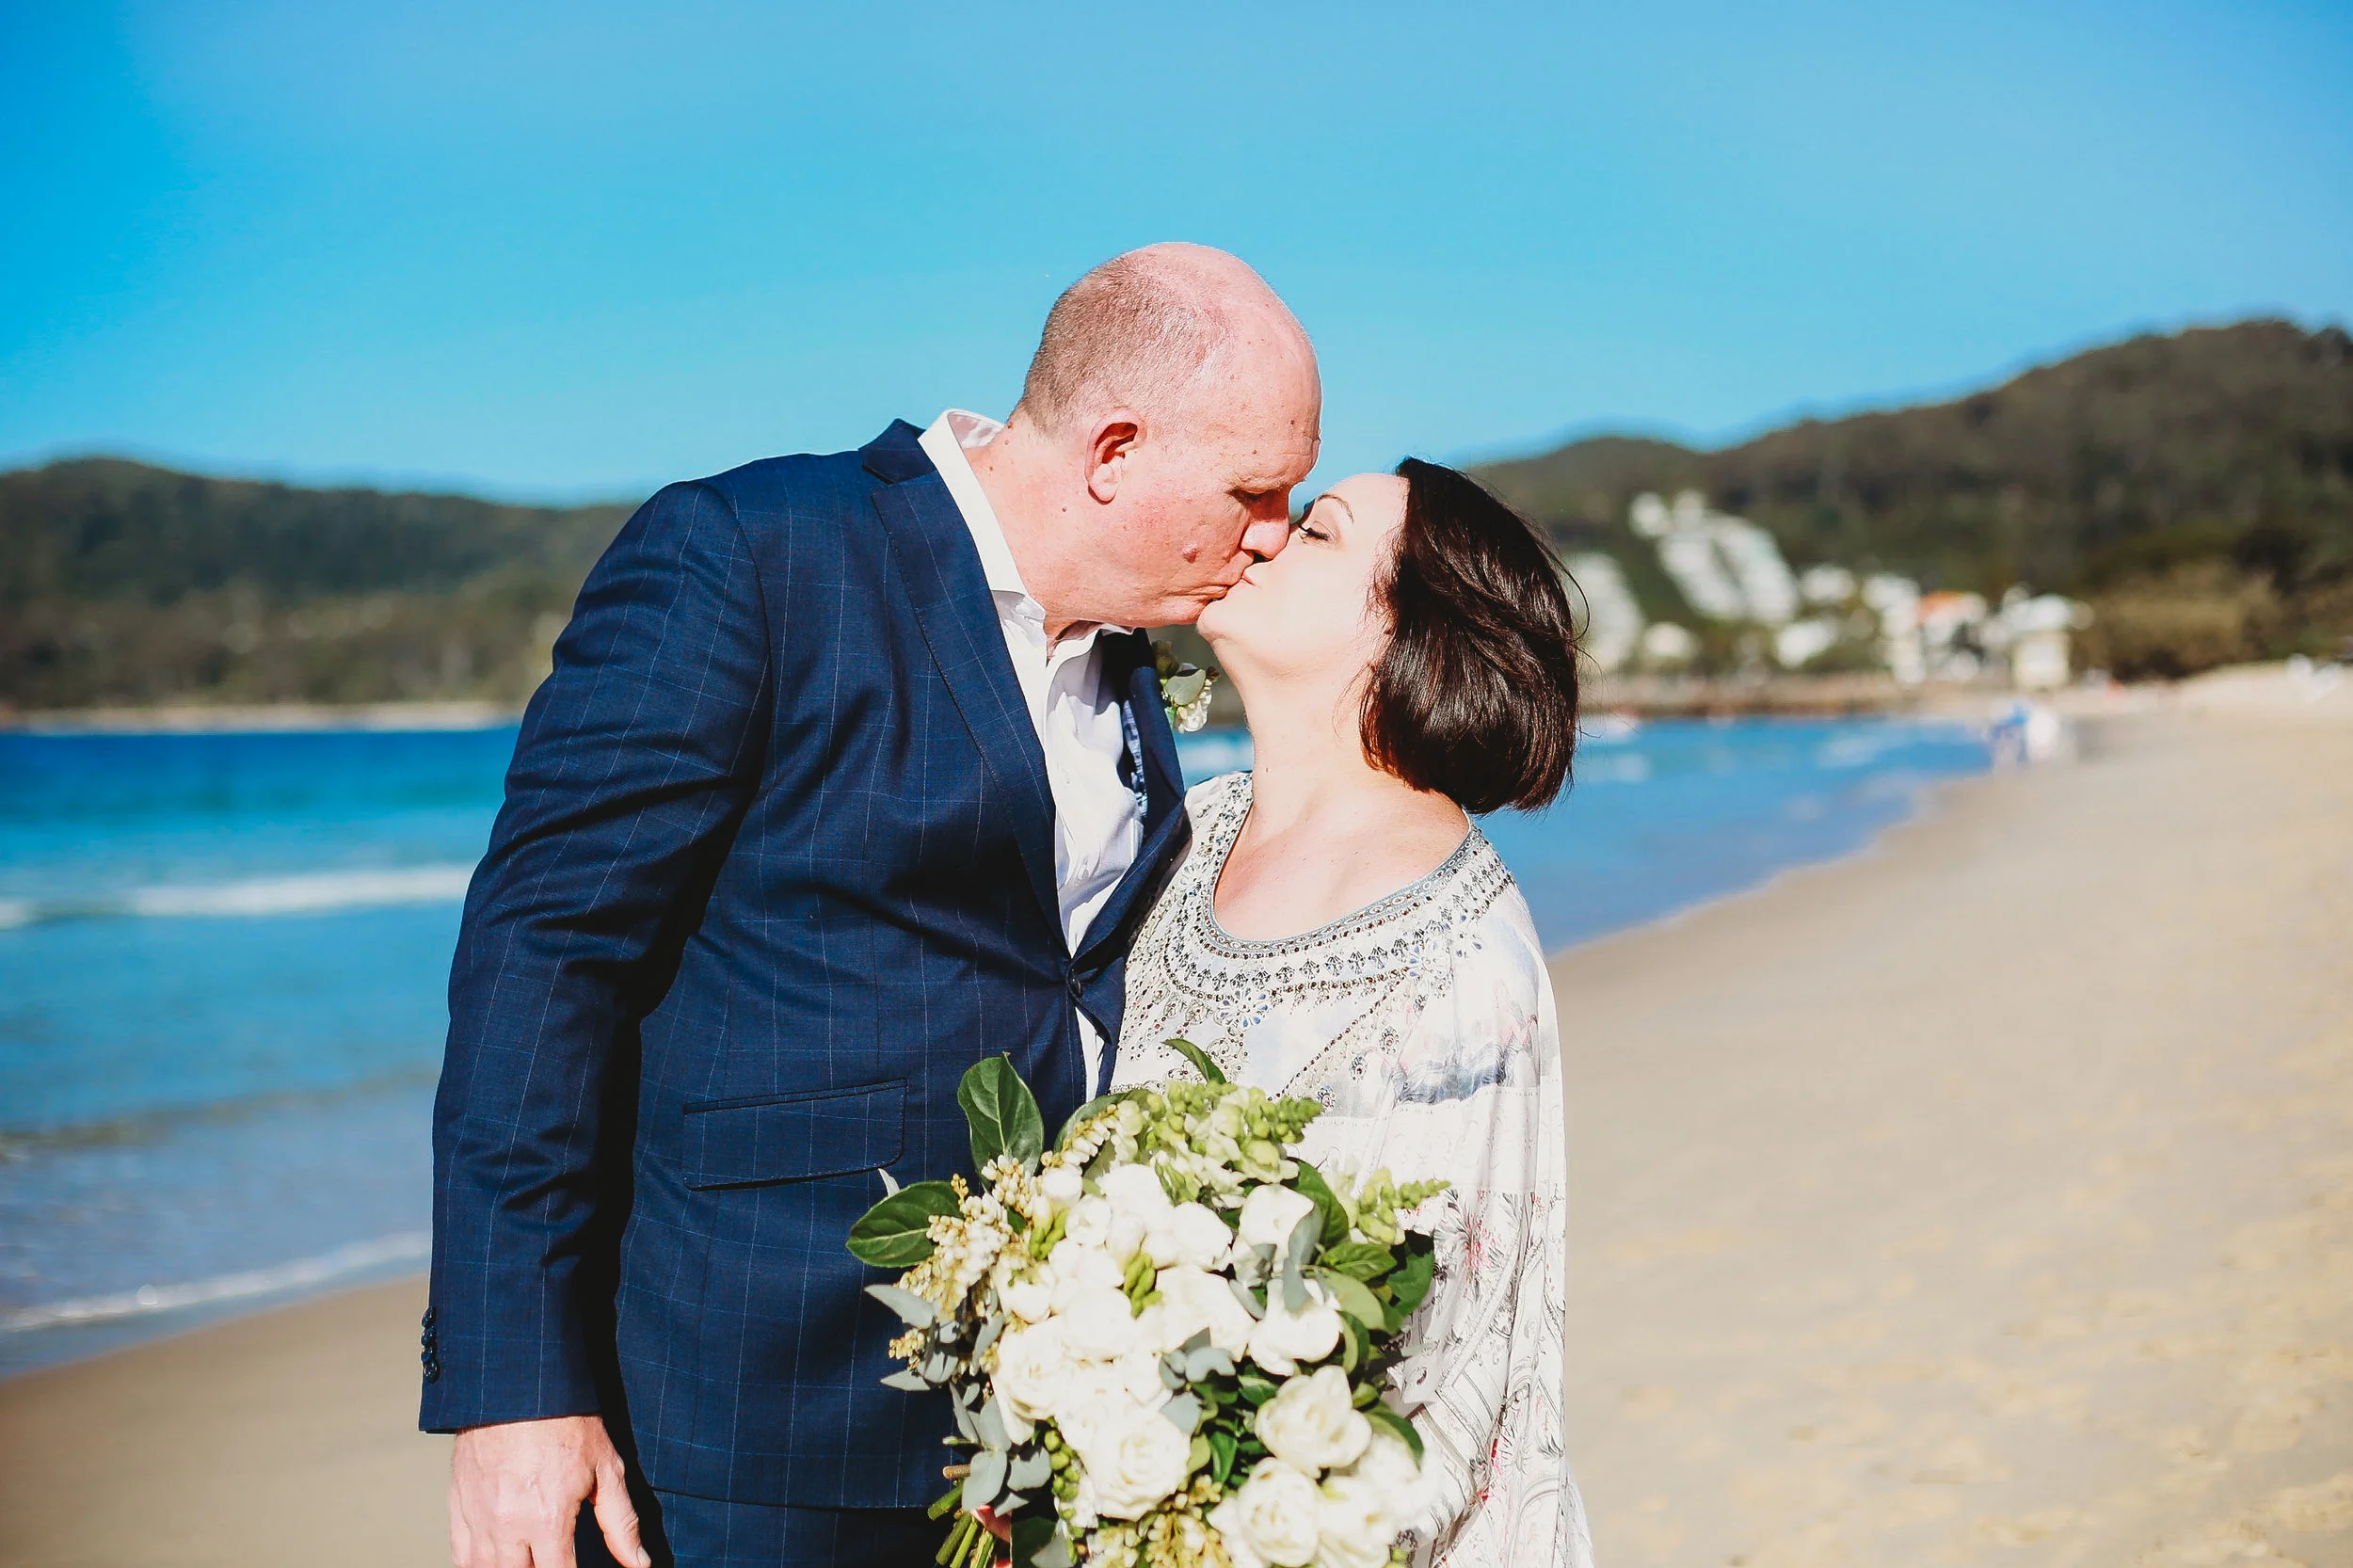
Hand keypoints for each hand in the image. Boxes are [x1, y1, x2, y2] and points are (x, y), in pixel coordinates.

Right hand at [450, 1414, 650, 1567]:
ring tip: (529, 1561)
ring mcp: (478, 1517)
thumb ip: (621, 1522)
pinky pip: (460, 1555)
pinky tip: (494, 1563)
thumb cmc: (568, 1422)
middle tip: (555, 1560)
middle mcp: (507, 1526)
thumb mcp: (606, 1468)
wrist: (518, 1384)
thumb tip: (638, 1564)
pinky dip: (475, 1566)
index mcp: (546, 1519)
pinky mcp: (458, 1505)